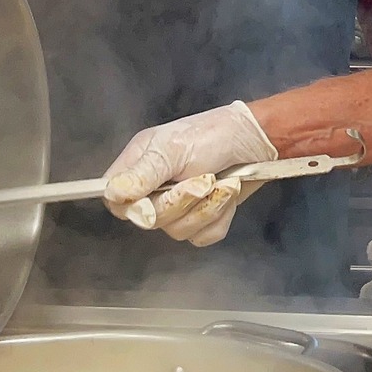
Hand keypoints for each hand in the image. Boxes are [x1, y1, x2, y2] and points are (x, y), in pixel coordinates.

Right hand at [101, 102, 277, 246]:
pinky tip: (227, 194)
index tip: (152, 199)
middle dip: (182, 201)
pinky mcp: (202, 219)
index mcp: (138, 166)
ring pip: (178, 231)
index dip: (131, 207)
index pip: (115, 201)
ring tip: (223, 182)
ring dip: (207, 207)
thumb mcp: (174, 149)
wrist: (257, 143)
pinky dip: (219, 216)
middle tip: (206, 179)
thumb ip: (144, 173)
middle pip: (150, 220)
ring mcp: (178, 207)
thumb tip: (113, 194)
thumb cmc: (213, 135)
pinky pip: (202, 236)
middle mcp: (154, 189)